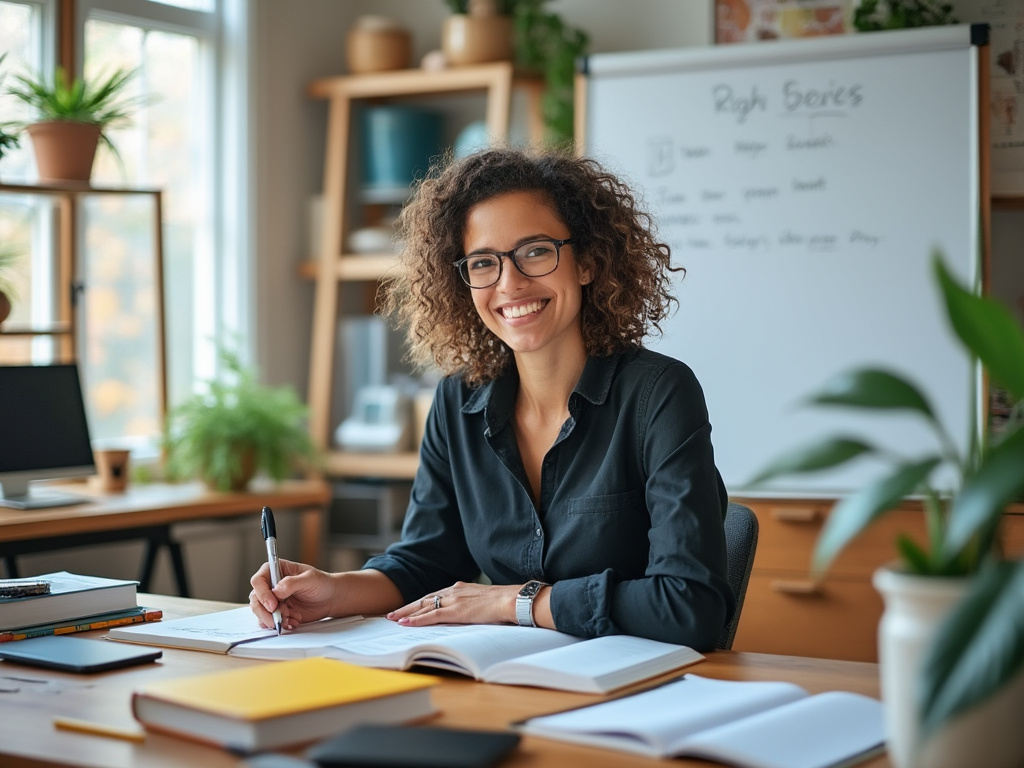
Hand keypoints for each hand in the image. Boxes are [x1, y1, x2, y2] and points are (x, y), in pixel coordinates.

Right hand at [248, 559, 336, 630]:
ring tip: (292, 618)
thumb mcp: (310, 579)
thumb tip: (276, 590)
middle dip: (266, 611)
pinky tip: (294, 621)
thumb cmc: (321, 583)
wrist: (330, 598)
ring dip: (274, 619)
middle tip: (280, 618)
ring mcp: (273, 600)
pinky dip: (281, 624)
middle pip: (256, 599)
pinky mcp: (277, 613)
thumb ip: (292, 583)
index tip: (273, 604)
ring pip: (260, 612)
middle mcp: (271, 585)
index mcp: (276, 570)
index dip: (262, 593)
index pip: (258, 580)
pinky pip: (269, 622)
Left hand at [386, 581, 518, 626]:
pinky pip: (431, 616)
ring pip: (423, 607)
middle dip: (407, 607)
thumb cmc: (503, 601)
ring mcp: (453, 600)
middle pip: (424, 599)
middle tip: (391, 614)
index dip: (419, 603)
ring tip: (392, 619)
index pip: (434, 595)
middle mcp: (453, 591)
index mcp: (459, 588)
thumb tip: (469, 612)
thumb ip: (472, 604)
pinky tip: (405, 623)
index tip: (409, 608)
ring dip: (406, 613)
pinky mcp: (455, 611)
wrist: (511, 599)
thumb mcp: (482, 600)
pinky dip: (416, 620)